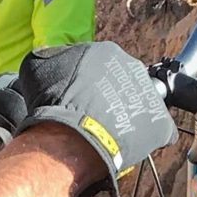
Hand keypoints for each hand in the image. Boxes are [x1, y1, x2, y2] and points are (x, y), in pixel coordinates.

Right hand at [0, 43, 175, 190]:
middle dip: (112, 96)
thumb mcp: (37, 68)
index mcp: (107, 52)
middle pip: (124, 82)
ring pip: (140, 104)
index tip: (81, 96)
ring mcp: (149, 96)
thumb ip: (49, 56)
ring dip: (128, 115)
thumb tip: (50, 54)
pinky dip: (145, 137)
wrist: (72, 135)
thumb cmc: (54, 101)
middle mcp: (133, 68)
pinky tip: (128, 145)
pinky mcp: (160, 125)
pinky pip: (157, 130)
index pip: (102, 64)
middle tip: (95, 115)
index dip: (90, 82)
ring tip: (110, 132)